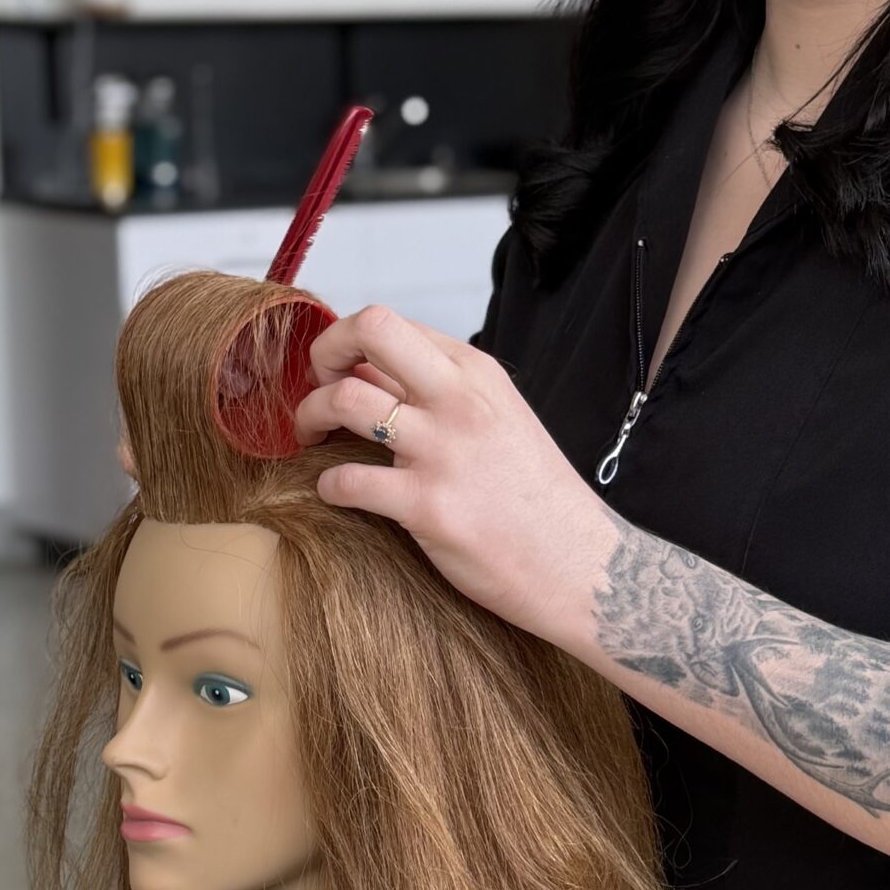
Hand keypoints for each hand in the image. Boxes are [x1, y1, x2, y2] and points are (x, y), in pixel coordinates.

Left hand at [293, 304, 617, 643]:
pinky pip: (346, 482)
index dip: (349, 343)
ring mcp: (443, 451)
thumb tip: (371, 374)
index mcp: (477, 373)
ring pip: (344, 400)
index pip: (393, 324)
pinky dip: (327, 487)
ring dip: (308, 416)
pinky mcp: (427, 506)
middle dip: (323, 350)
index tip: (338, 372)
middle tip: (315, 384)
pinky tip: (337, 494)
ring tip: (311, 437)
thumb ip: (442, 393)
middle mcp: (460, 399)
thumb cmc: (536, 497)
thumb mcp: (500, 418)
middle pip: (371, 328)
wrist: (581, 564)